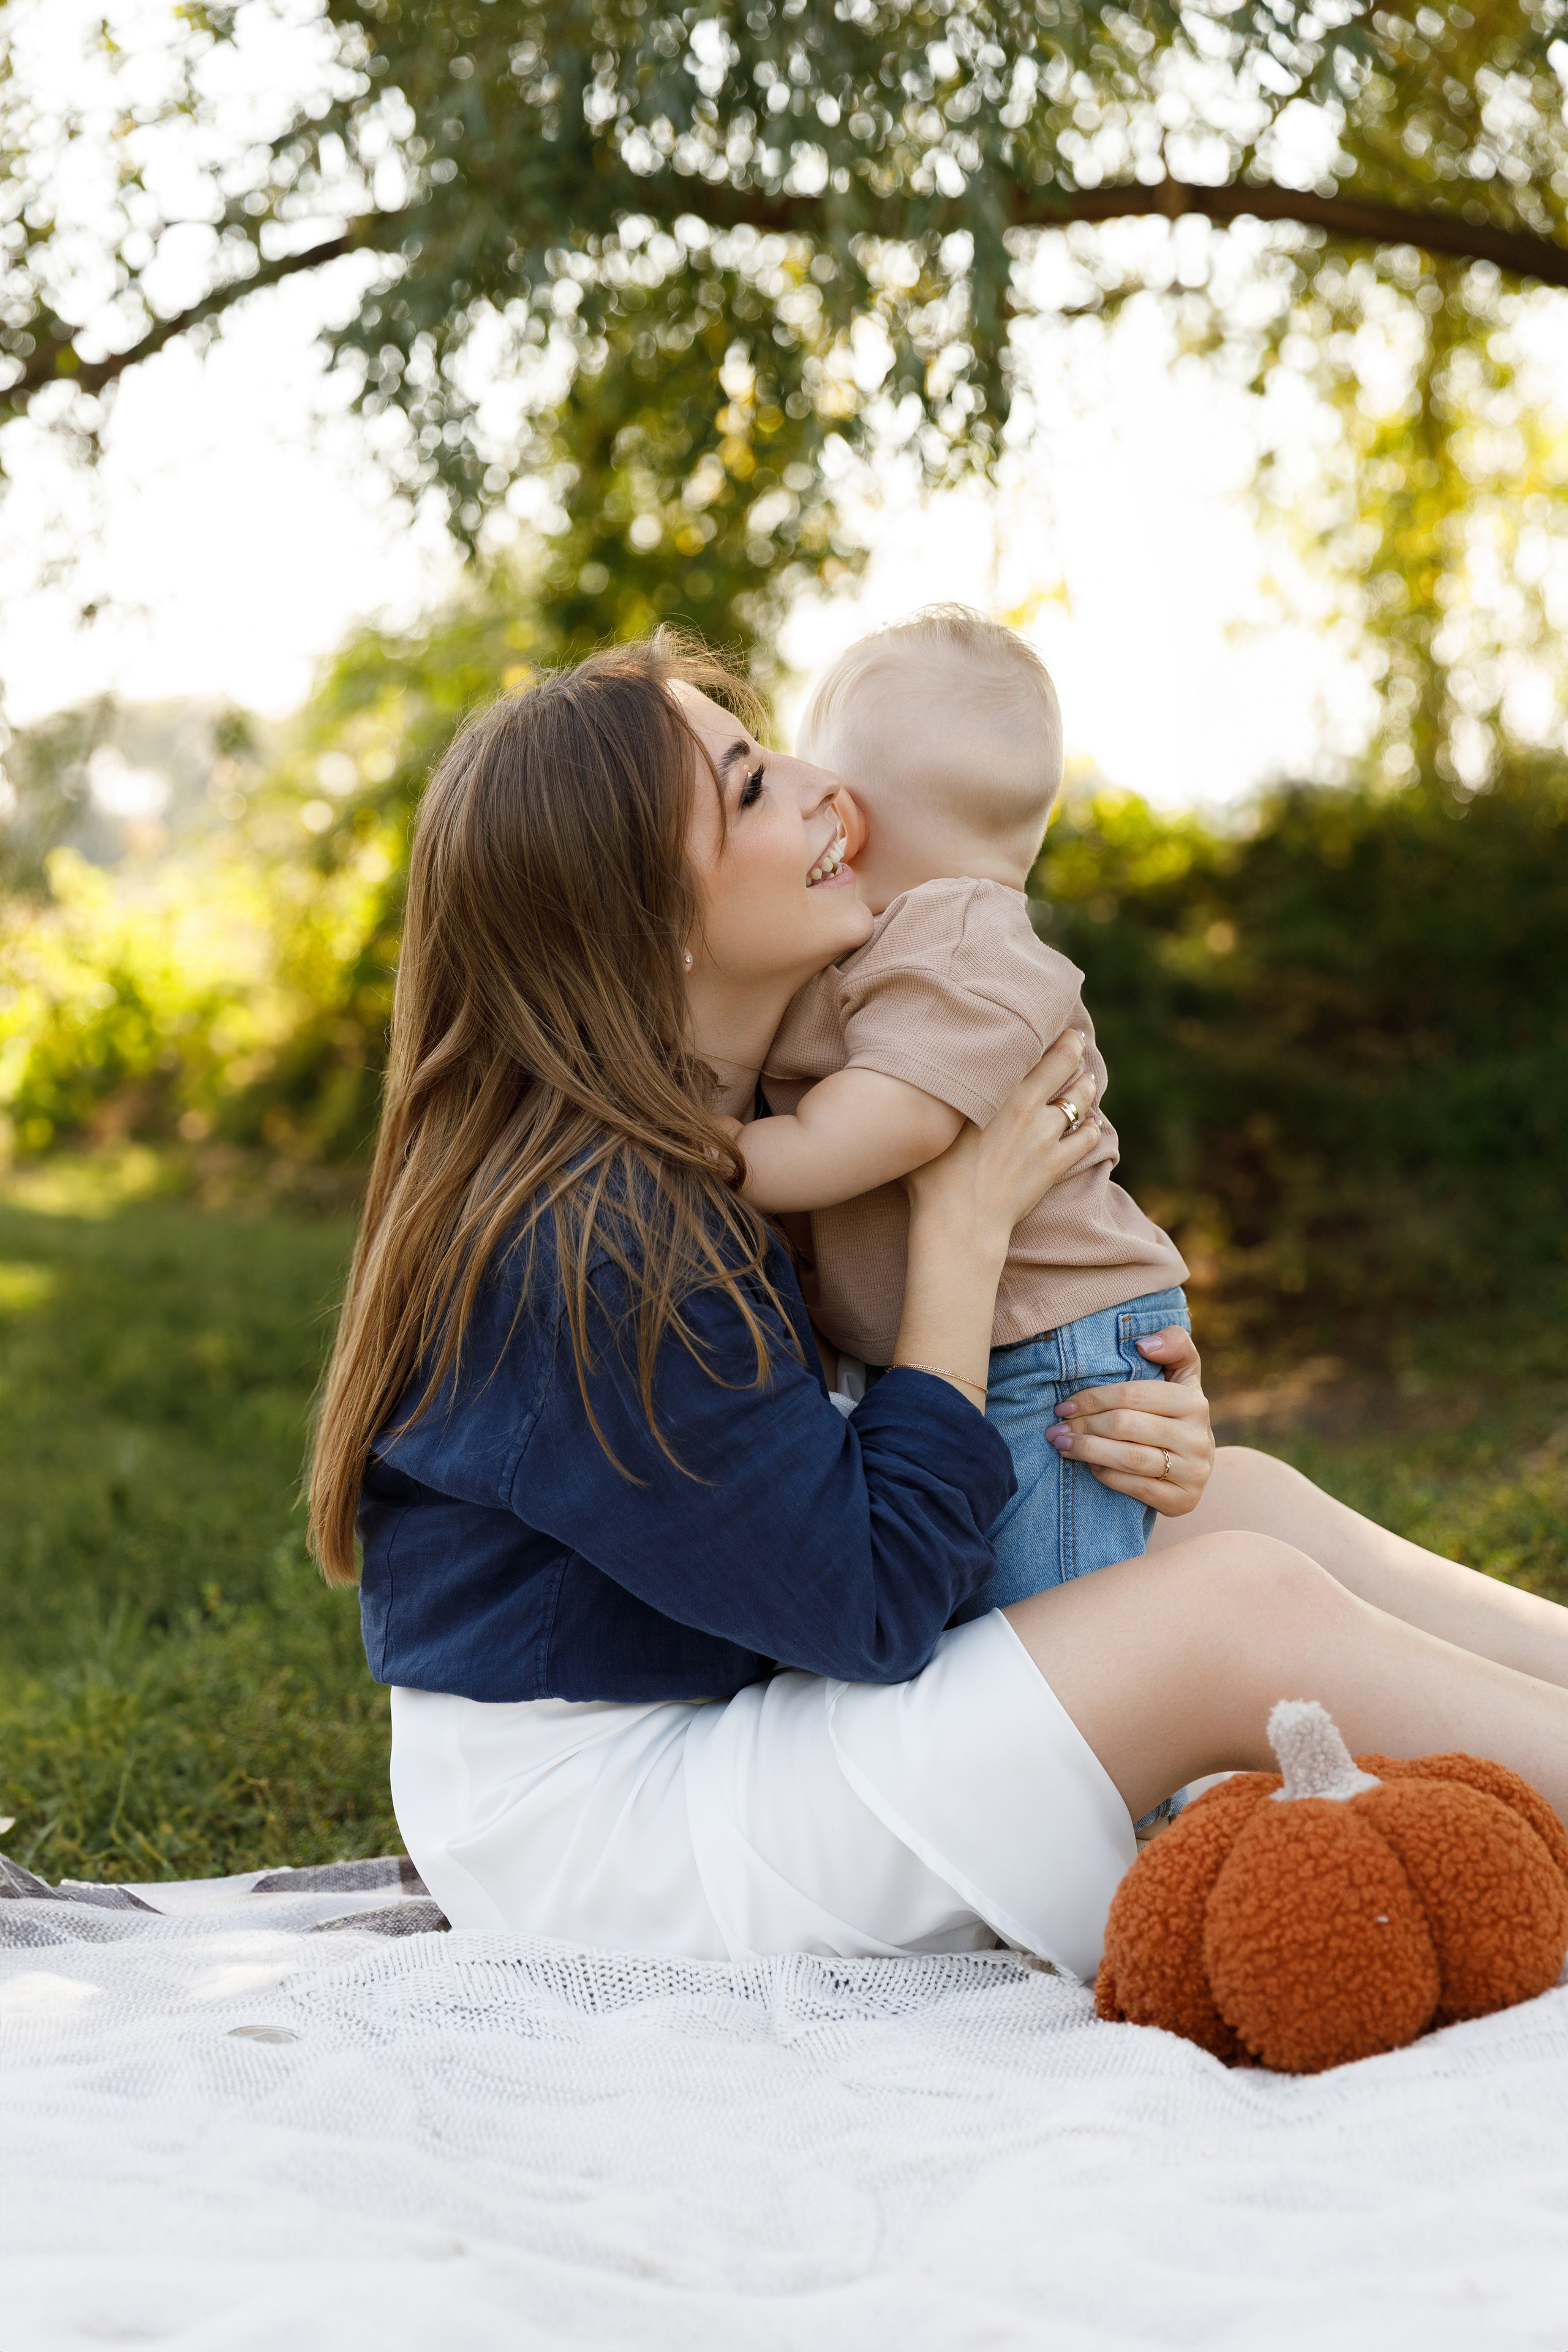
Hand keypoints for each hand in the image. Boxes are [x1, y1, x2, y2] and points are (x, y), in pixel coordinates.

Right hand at [902, 1030, 1100, 1261]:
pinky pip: (1087, 1139)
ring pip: (1079, 1099)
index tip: (1047, 1023)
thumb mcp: (931, 1125)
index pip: (1029, 1048)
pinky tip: (1092, 1124)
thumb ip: (939, 1095)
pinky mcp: (1055, 1165)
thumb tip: (928, 1075)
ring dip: (1085, 1086)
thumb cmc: (931, 1174)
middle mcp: (1027, 1106)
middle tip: (1077, 1038)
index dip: (1042, 1033)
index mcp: (997, 1090)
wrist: (960, 1221)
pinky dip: (1092, 1128)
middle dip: (1073, 1047)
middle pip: (1063, 1063)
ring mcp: (1045, 1136)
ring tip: (1087, 1079)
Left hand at [1045, 1326, 1214, 1514]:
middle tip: (1055, 1429)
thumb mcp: (1180, 1374)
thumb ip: (1173, 1344)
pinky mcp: (1185, 1501)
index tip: (1063, 1405)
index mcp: (1194, 1401)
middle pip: (1126, 1426)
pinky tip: (1090, 1466)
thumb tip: (1144, 1344)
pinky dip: (1107, 1476)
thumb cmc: (1173, 1412)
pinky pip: (1136, 1488)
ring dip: (1087, 1451)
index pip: (1132, 1395)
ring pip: (1129, 1458)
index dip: (1092, 1398)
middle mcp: (1199, 1437)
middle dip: (1083, 1426)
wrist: (1194, 1465)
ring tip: (1062, 1445)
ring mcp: (1194, 1472)